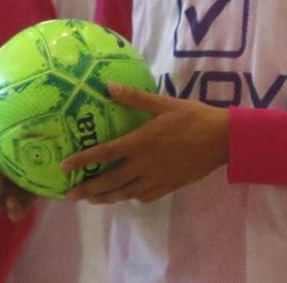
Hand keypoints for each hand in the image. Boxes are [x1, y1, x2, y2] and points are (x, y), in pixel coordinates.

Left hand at [61, 83, 228, 203]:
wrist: (222, 139)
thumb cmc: (193, 116)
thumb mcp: (164, 103)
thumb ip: (135, 98)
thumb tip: (109, 86)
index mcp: (141, 142)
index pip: (105, 153)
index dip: (83, 160)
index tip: (64, 167)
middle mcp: (145, 164)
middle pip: (111, 181)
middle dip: (88, 189)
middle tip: (70, 196)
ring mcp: (157, 178)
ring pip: (126, 193)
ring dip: (107, 197)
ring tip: (93, 199)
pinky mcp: (169, 186)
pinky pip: (145, 196)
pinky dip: (132, 197)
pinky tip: (127, 195)